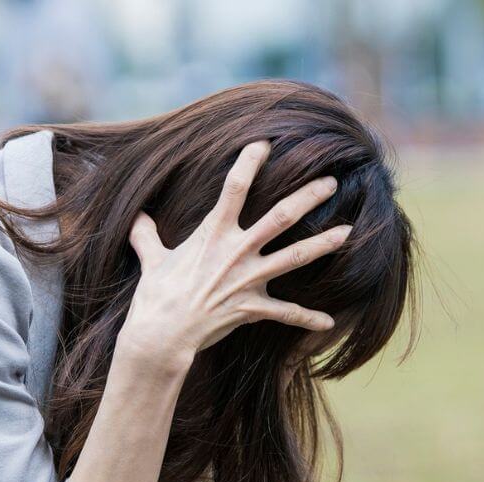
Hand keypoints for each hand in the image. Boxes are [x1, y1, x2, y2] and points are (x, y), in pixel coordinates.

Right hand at [119, 140, 350, 368]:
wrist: (161, 335)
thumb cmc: (154, 296)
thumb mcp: (150, 260)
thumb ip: (145, 235)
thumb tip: (135, 217)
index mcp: (212, 234)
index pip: (234, 188)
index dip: (249, 163)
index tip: (265, 144)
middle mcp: (236, 251)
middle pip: (281, 217)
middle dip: (308, 197)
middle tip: (331, 182)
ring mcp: (248, 279)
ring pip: (294, 256)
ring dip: (323, 244)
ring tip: (348, 232)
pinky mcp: (252, 308)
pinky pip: (286, 314)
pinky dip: (307, 318)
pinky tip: (327, 322)